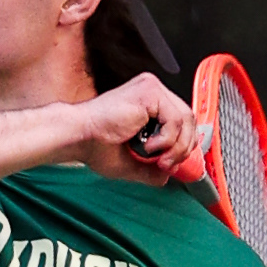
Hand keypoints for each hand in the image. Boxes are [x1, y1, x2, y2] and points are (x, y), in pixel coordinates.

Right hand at [70, 75, 201, 182]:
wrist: (78, 136)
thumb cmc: (94, 145)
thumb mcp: (130, 162)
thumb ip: (150, 168)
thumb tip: (167, 176)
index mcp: (147, 102)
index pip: (180, 120)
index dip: (182, 144)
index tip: (170, 163)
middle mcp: (152, 91)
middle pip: (188, 118)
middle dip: (183, 147)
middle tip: (166, 165)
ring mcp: (152, 89)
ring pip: (186, 119)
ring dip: (176, 147)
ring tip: (157, 159)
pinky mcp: (150, 92)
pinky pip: (175, 119)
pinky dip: (167, 140)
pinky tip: (149, 146)